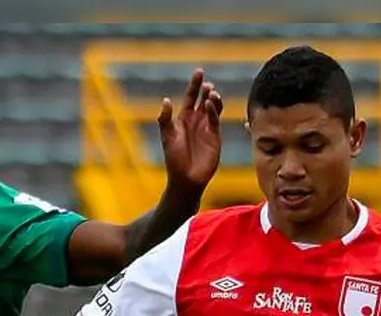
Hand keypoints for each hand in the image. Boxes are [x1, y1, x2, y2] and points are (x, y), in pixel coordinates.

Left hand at [157, 68, 223, 191]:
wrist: (186, 178)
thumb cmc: (174, 158)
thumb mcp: (167, 136)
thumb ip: (165, 119)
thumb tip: (165, 100)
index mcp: (183, 118)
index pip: (190, 97)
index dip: (195, 84)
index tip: (200, 72)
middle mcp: (196, 121)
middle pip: (203, 99)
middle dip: (206, 89)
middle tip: (207, 84)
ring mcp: (206, 128)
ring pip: (213, 108)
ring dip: (212, 100)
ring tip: (211, 93)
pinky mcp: (215, 136)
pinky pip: (215, 120)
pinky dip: (213, 111)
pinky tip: (209, 105)